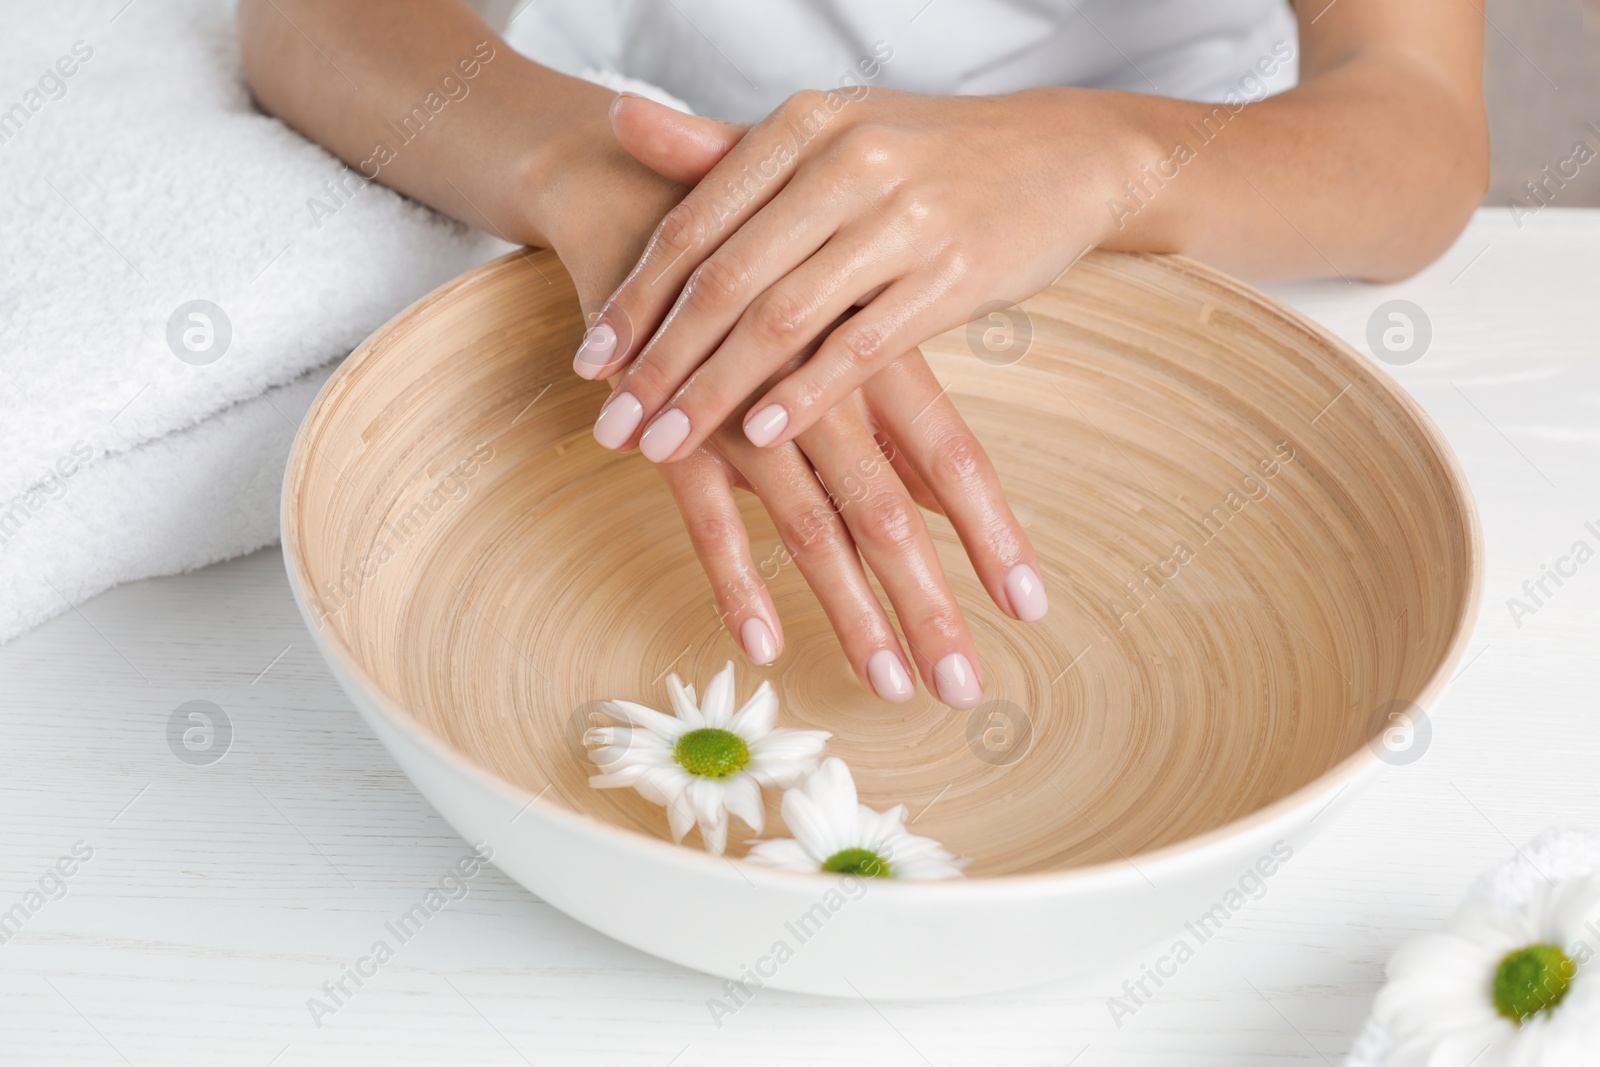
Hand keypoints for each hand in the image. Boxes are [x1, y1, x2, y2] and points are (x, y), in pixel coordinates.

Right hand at [561, 94, 1046, 705]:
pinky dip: (737, 580)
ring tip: (893, 687)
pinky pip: (708, 517)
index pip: (955, 460)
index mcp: (875, 358)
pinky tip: (765, 647)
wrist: (641, 203)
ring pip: (811, 527)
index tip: (1031, 608)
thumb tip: (956, 506)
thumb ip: (896, 421)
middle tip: (967, 688)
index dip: (995, 535)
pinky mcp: (675, 430)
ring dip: (853, 614)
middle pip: (891, 515)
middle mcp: (823, 390)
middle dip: (932, 606)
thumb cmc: (765, 277)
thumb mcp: (843, 336)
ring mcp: (745, 413)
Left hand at [574, 88, 1145, 458]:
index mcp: (803, 125)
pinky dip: (806, 394)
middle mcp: (846, 162)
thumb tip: (617, 119)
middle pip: (726, 280)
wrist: (1067, 156)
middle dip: (659, 362)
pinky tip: (760, 437)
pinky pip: (862, 345)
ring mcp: (904, 218)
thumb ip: (723, 147)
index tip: (587, 365)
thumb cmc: (929, 155)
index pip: (694, 225)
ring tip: (663, 444)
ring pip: (783, 318)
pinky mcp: (955, 273)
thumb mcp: (828, 135)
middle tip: (612, 426)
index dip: (634, 300)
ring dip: (714, 391)